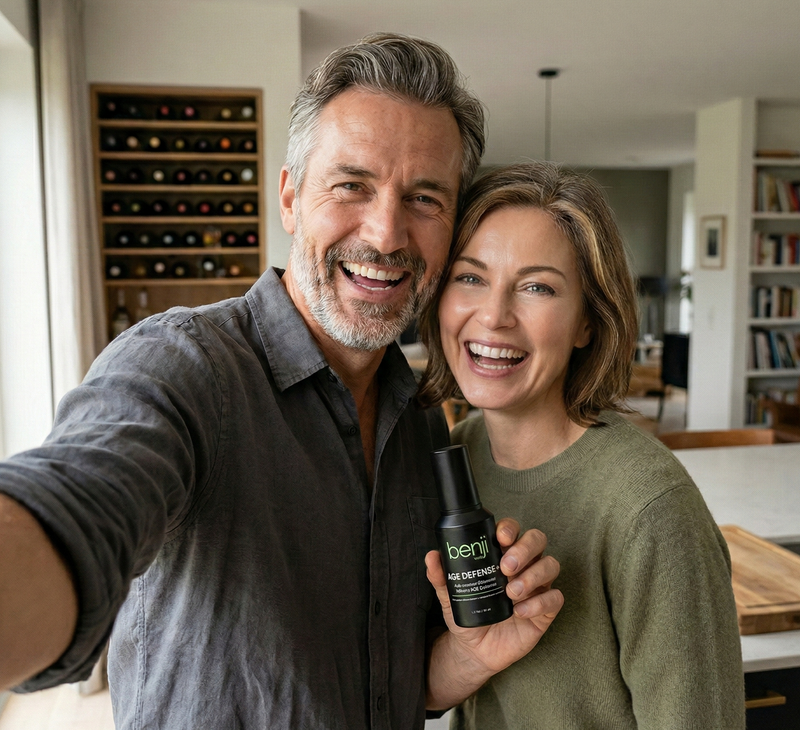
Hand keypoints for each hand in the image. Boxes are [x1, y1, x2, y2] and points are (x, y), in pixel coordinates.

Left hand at [425, 519, 561, 687]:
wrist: (474, 649)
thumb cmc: (468, 613)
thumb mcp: (450, 595)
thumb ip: (441, 577)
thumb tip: (432, 556)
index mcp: (502, 553)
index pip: (513, 530)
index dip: (510, 528)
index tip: (500, 538)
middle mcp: (523, 565)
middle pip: (537, 540)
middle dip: (524, 549)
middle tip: (505, 566)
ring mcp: (536, 586)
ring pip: (550, 565)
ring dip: (533, 575)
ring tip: (511, 592)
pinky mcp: (545, 610)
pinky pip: (555, 598)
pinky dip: (540, 603)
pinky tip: (520, 612)